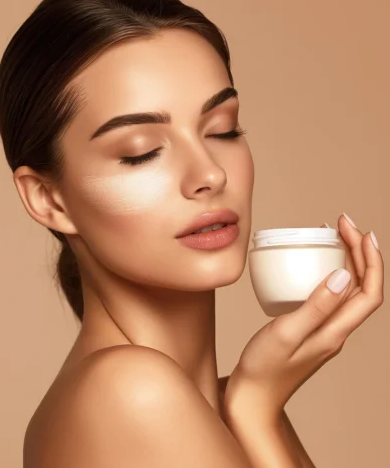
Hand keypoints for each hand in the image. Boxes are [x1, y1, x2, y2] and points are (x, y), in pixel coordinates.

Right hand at [225, 214, 383, 415]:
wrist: (251, 398)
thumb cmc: (263, 369)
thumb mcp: (286, 333)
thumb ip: (316, 306)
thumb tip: (345, 276)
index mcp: (336, 332)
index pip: (370, 291)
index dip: (370, 258)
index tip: (356, 231)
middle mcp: (336, 332)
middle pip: (363, 288)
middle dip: (359, 252)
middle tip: (342, 224)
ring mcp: (324, 333)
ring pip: (348, 292)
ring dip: (347, 262)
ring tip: (333, 237)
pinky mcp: (309, 332)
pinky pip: (330, 298)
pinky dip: (328, 275)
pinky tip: (312, 268)